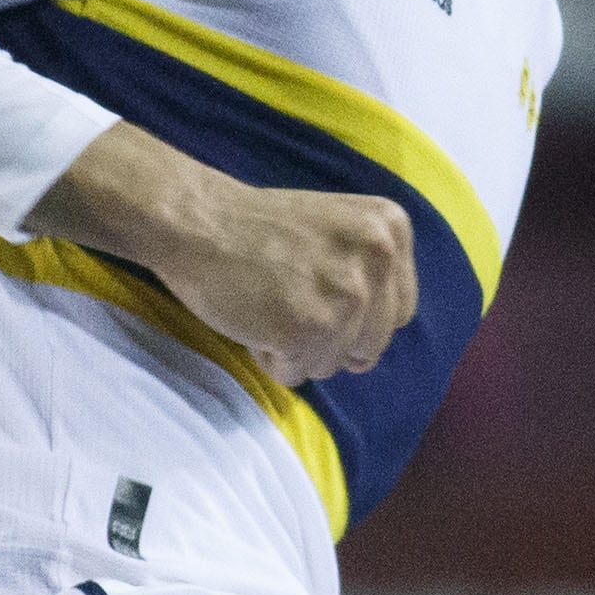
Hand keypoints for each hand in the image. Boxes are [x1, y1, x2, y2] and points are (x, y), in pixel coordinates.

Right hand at [155, 185, 421, 385]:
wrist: (197, 220)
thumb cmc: (258, 230)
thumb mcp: (339, 230)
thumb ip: (369, 272)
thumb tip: (374, 340)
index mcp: (391, 229)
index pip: (397, 312)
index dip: (354, 318)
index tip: (316, 293)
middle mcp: (380, 259)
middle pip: (370, 345)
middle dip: (327, 338)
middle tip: (286, 297)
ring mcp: (348, 295)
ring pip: (332, 364)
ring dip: (295, 348)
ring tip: (268, 302)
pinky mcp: (309, 328)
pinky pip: (297, 374)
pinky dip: (270, 358)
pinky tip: (254, 317)